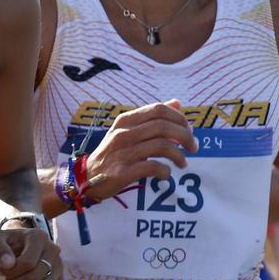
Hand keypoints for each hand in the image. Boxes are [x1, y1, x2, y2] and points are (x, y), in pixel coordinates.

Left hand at [0, 221, 62, 279]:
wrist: (16, 245)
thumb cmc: (5, 243)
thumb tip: (8, 264)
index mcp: (38, 237)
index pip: (28, 263)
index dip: (10, 272)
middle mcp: (53, 250)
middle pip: (34, 278)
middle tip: (7, 277)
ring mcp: (59, 266)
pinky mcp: (60, 279)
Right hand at [81, 101, 195, 200]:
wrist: (85, 177)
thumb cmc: (111, 153)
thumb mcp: (126, 129)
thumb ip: (151, 117)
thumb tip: (177, 103)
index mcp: (125, 120)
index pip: (159, 109)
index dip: (179, 118)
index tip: (187, 130)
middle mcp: (123, 133)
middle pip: (164, 126)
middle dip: (185, 136)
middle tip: (192, 147)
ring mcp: (123, 152)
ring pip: (162, 146)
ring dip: (179, 155)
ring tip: (182, 163)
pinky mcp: (123, 172)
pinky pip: (153, 167)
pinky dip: (165, 171)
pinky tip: (166, 174)